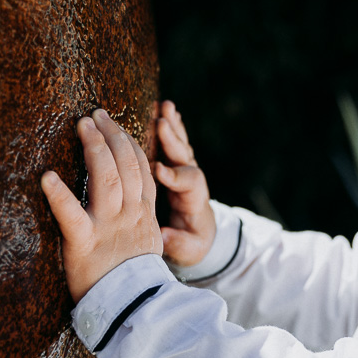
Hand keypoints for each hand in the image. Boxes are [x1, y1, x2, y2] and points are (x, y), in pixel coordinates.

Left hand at [42, 109, 162, 303]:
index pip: (142, 168)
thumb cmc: (135, 283)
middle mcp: (130, 216)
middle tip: (95, 115)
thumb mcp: (148, 246)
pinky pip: (71, 215)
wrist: (134, 312)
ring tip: (82, 126)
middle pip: (126, 164)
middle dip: (111, 134)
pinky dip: (58, 195)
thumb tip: (135, 202)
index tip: (114, 124)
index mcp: (145, 215)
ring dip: (93, 148)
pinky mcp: (84, 244)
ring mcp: (108, 228)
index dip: (128, 142)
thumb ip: (141, 220)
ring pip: (105, 178)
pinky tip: (46, 177)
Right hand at [153, 100, 215, 267]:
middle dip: (173, 141)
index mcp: (194, 201)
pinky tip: (163, 106)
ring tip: (166, 106)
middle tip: (161, 124)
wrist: (198, 234)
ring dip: (173, 126)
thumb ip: (179, 243)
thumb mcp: (189, 250)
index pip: (188, 184)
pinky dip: (171, 125)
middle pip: (185, 158)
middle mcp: (191, 182)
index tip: (159, 170)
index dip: (174, 176)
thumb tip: (166, 236)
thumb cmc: (191, 243)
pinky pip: (174, 143)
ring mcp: (184, 170)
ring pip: (180, 146)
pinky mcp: (176, 165)